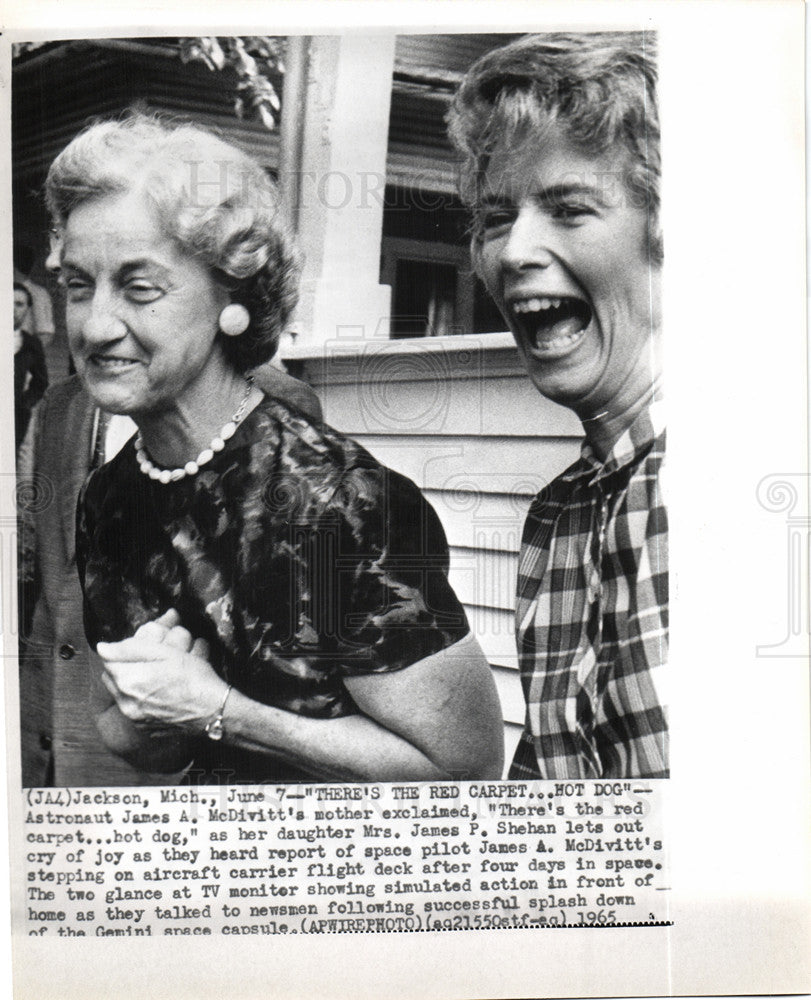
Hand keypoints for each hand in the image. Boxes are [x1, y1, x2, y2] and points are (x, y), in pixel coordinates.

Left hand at [97, 609, 228, 734]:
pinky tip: (159, 694)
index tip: (139, 648)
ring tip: (153, 677)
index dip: (123, 650)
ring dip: (129, 683)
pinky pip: (132, 708)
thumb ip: (131, 648)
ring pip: (120, 694)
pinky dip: (139, 699)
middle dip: (122, 666)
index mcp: (128, 680)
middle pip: (111, 677)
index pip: (108, 659)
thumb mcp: (165, 653)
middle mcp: (125, 702)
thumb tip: (103, 648)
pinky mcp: (143, 727)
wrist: (212, 711)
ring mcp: (134, 717)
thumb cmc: (193, 677)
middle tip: (146, 661)